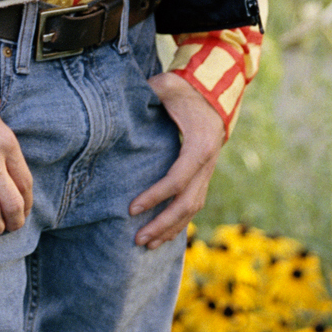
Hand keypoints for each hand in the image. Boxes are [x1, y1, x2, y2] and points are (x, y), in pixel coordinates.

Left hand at [128, 73, 224, 248]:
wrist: (214, 90)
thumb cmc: (185, 89)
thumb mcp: (165, 87)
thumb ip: (145, 93)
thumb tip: (116, 100)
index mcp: (200, 144)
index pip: (177, 179)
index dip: (155, 196)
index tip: (131, 209)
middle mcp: (208, 162)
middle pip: (187, 203)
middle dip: (163, 224)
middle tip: (138, 239)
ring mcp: (208, 170)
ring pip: (193, 208)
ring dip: (171, 229)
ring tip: (147, 244)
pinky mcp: (204, 174)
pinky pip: (194, 203)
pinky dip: (179, 221)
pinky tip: (163, 235)